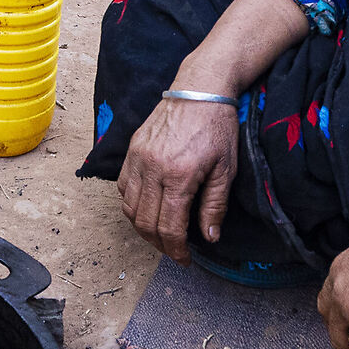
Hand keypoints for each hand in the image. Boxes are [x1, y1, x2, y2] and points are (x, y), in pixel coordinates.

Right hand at [117, 95, 239, 260]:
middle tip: (173, 250)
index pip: (169, 227)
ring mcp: (138, 158)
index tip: (184, 259)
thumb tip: (210, 237)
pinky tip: (148, 207)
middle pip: (145, 223)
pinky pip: (122, 187)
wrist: (199, 89)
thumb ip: (215, 205)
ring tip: (160, 233)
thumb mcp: (226, 169)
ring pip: (129, 208)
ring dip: (143, 227)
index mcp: (179, 175)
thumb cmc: (217, 127)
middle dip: (159, 244)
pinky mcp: (131, 150)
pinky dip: (132, 204)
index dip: (176, 250)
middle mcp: (152, 168)